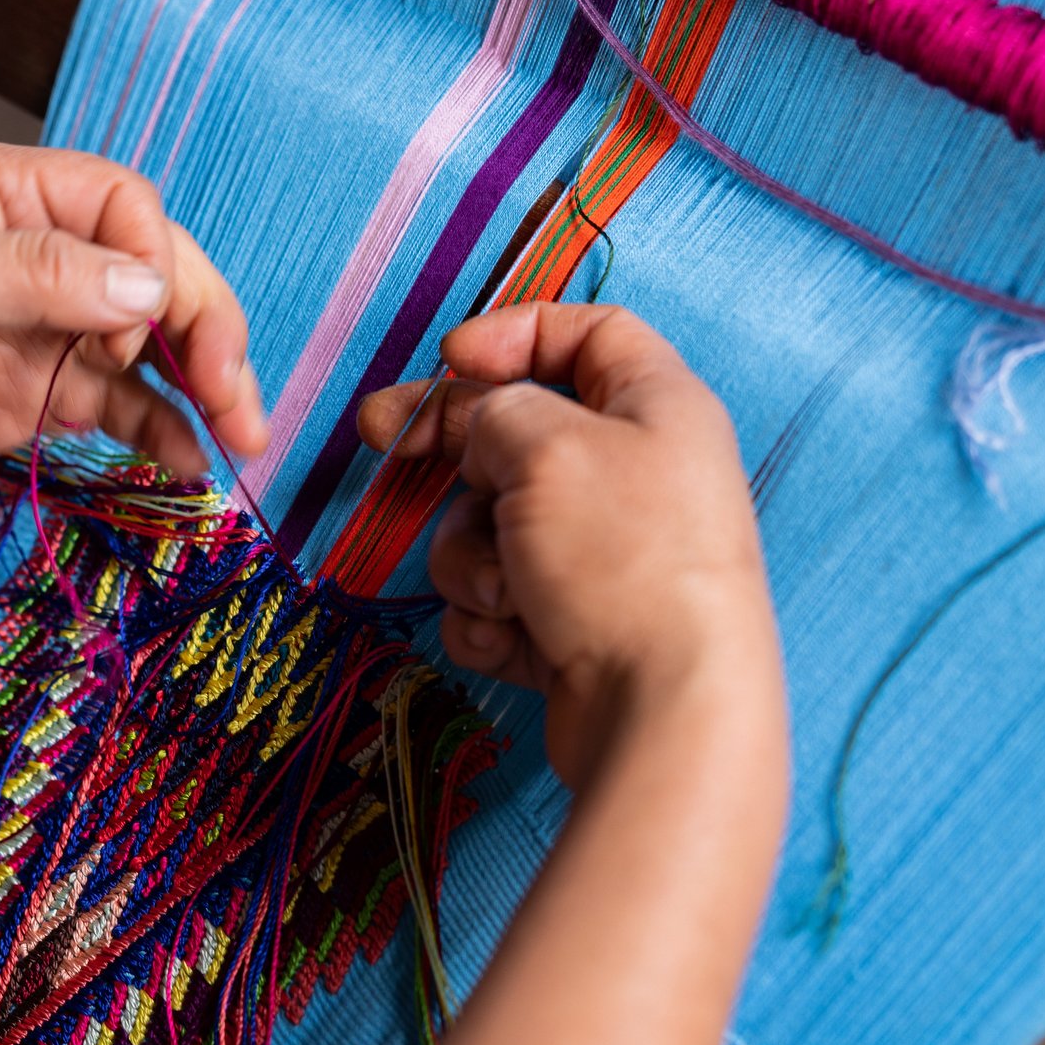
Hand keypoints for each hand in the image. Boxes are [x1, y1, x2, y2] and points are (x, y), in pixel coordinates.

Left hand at [0, 142, 268, 505]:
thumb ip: (38, 276)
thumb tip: (148, 292)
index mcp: (7, 194)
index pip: (125, 208)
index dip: (159, 261)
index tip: (152, 324)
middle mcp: (34, 257)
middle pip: (155, 280)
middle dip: (205, 332)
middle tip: (232, 396)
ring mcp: (34, 332)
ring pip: (148, 351)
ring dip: (201, 389)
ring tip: (241, 441)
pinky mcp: (24, 403)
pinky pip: (114, 412)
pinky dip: (158, 434)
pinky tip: (189, 465)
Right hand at [357, 303, 778, 786]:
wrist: (662, 711)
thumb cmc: (621, 558)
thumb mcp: (546, 444)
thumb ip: (494, 411)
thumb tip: (479, 430)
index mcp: (657, 407)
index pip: (586, 333)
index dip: (512, 334)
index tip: (450, 359)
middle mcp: (637, 474)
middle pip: (519, 431)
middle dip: (452, 448)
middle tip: (382, 442)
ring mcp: (604, 555)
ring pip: (492, 523)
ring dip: (473, 555)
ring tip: (505, 589)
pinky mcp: (574, 625)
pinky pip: (497, 596)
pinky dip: (490, 616)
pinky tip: (515, 638)